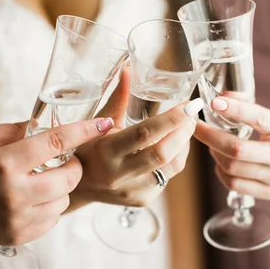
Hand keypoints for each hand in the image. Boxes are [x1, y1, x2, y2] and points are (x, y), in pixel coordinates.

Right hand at [0, 118, 112, 246]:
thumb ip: (15, 130)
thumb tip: (46, 124)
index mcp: (4, 163)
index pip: (56, 142)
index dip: (85, 130)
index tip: (104, 123)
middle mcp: (14, 193)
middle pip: (70, 177)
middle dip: (74, 164)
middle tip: (64, 159)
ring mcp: (17, 218)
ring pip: (64, 199)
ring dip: (62, 186)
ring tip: (42, 180)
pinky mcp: (18, 236)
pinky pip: (53, 219)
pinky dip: (51, 206)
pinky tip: (34, 198)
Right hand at [73, 67, 203, 207]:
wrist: (77, 188)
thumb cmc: (86, 149)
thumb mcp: (95, 124)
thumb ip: (117, 99)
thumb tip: (129, 69)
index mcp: (106, 151)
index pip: (144, 134)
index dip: (171, 119)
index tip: (189, 105)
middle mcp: (119, 174)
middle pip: (163, 153)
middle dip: (183, 131)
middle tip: (191, 115)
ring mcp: (132, 190)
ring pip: (171, 166)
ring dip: (184, 144)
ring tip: (186, 127)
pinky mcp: (142, 199)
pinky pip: (168, 176)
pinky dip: (176, 158)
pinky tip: (174, 145)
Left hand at [194, 96, 269, 199]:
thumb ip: (253, 108)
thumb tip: (224, 97)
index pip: (261, 119)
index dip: (236, 110)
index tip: (215, 103)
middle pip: (237, 149)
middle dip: (210, 136)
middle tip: (196, 126)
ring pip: (232, 167)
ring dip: (214, 153)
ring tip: (210, 143)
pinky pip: (235, 184)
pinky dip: (221, 172)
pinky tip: (220, 162)